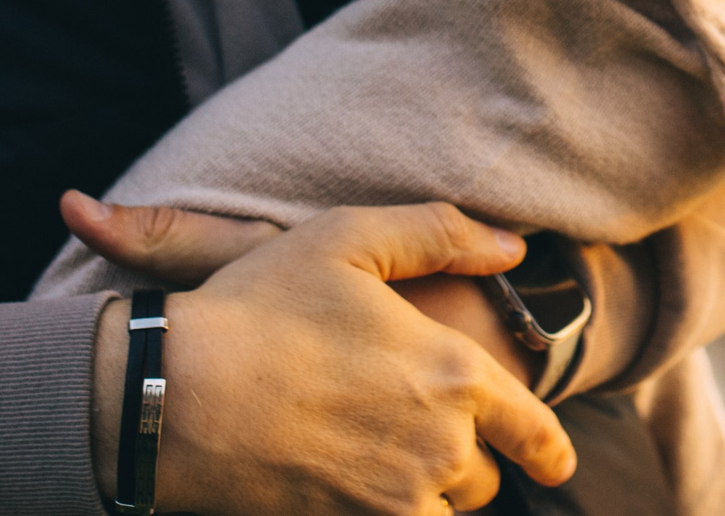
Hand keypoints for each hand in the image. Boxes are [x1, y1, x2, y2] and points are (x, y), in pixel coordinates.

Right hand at [90, 203, 573, 513]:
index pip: (533, 429)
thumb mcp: (351, 238)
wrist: (170, 393)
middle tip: (436, 443)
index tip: (554, 461)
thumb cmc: (259, 306)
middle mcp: (436, 447)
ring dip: (430, 500)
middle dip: (470, 462)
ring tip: (397, 474)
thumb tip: (514, 246)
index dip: (549, 449)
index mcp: (454, 374)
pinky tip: (366, 498)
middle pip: (482, 479)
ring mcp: (388, 500)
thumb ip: (441, 234)